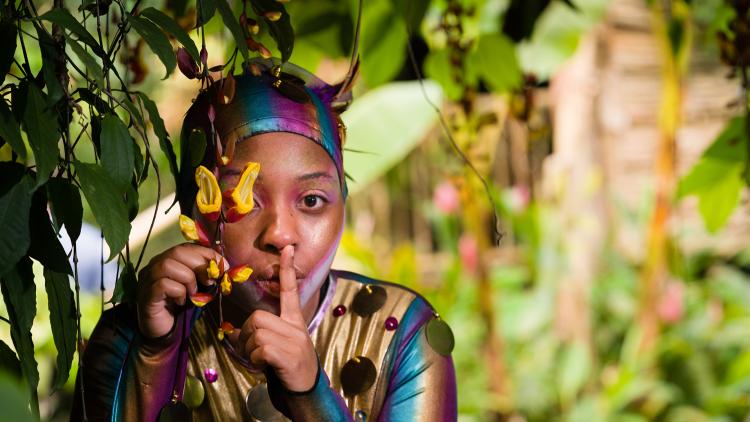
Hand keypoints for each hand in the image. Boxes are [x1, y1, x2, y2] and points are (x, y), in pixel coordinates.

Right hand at [136, 243, 223, 338]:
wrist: (165, 331)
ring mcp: (148, 279)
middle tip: (209, 281)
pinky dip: (178, 291)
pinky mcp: (147, 294)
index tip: (223, 266)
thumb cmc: (181, 306)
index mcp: (167, 259)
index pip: (187, 247)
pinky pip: (163, 284)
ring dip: (188, 278)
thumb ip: (205, 273)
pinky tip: (181, 302)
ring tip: (193, 293)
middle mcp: (155, 265)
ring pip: (168, 265)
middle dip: (199, 265)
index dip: (207, 253)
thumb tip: (223, 265)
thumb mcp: (198, 285)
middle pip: (177, 252)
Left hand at [237, 245, 317, 391]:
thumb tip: (233, 331)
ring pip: (256, 332)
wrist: (306, 392)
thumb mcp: (277, 347)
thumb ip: (260, 334)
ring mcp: (294, 341)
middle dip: (247, 334)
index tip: (287, 248)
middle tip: (255, 351)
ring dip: (250, 349)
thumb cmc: (287, 369)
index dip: (287, 269)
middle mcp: (296, 327)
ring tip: (262, 361)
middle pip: (257, 316)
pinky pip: (259, 348)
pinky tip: (266, 367)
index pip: (291, 290)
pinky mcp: (289, 355)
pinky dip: (256, 359)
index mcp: (294, 321)